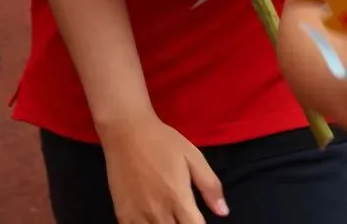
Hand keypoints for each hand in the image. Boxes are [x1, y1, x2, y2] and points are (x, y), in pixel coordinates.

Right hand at [102, 114, 226, 222]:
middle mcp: (159, 213)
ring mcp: (139, 216)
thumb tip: (223, 212)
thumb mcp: (193, 157)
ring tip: (169, 217)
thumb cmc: (163, 142)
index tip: (197, 220)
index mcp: (179, 199)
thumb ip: (210, 186)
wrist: (126, 131)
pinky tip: (152, 220)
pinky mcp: (123, 216)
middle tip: (184, 217)